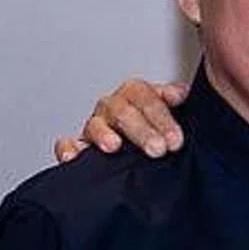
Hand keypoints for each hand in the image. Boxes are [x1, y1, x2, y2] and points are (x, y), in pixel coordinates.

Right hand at [52, 79, 188, 163]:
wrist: (146, 144)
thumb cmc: (158, 126)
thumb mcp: (173, 111)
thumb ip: (173, 98)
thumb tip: (180, 92)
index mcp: (136, 94)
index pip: (146, 97)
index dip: (161, 118)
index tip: (175, 140)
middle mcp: (114, 107)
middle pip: (122, 111)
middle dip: (141, 131)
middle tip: (158, 149)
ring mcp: (96, 126)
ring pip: (95, 125)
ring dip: (104, 135)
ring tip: (114, 146)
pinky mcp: (80, 146)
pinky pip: (69, 144)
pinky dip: (68, 148)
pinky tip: (74, 157)